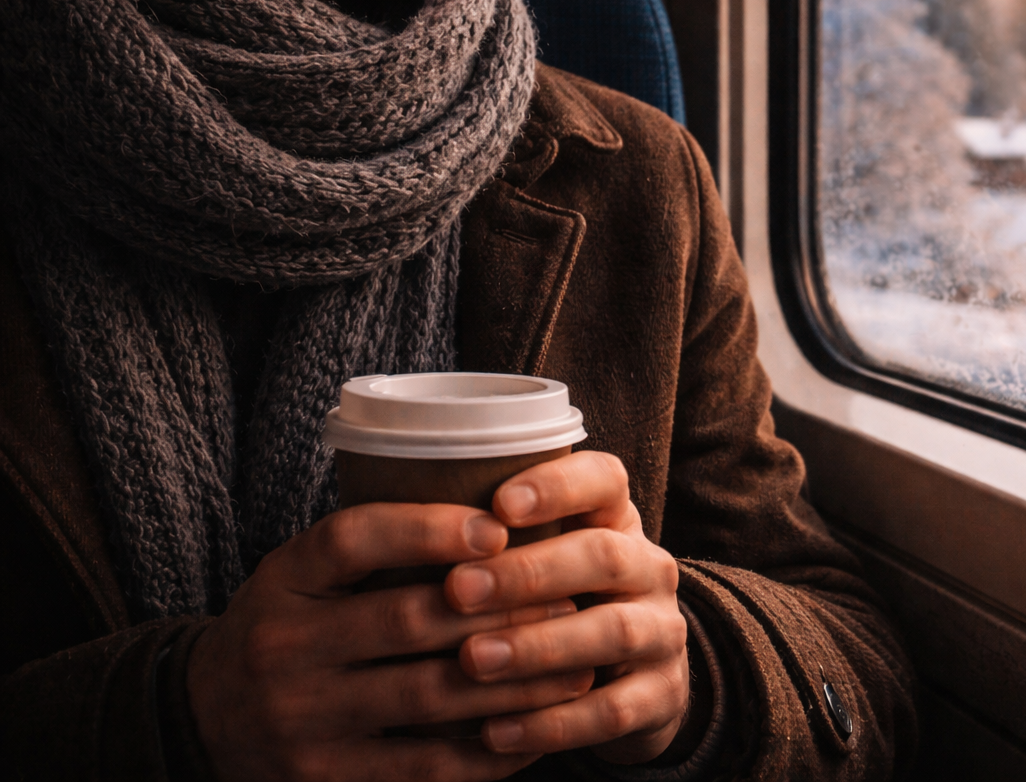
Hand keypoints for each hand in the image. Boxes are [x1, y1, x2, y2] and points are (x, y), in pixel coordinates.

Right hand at [186, 503, 594, 781]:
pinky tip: (535, 731)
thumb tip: (499, 516)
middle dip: (500, 610)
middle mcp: (282, 648)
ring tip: (574, 667)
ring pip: (429, 697)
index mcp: (283, 580)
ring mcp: (301, 721)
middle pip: (407, 620)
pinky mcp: (325, 780)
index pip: (353, 539)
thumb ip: (375, 546)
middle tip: (568, 602)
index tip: (499, 529)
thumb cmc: (289, 625)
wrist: (204, 720)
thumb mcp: (304, 573)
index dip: (428, 530)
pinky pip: (424, 767)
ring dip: (513, 683)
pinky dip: (487, 751)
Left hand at [445, 452, 691, 764]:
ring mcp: (663, 631)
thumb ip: (497, 540)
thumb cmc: (565, 602)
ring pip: (614, 631)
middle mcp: (650, 568)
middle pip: (605, 555)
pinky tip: (495, 730)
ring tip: (472, 661)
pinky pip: (613, 710)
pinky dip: (552, 723)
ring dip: (539, 645)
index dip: (557, 486)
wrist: (639, 678)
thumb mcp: (545, 557)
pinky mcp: (663, 695)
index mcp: (618, 521)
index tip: (498, 503)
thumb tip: (399, 526)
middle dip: (528, 573)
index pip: (604, 480)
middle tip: (457, 589)